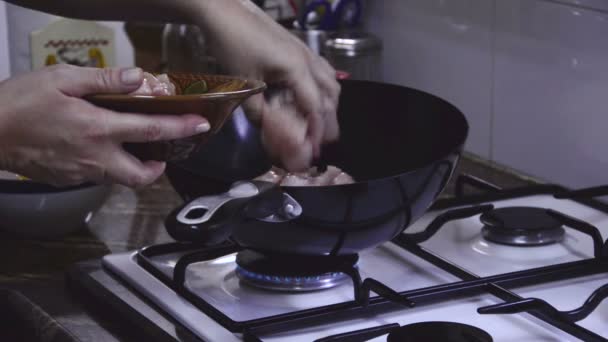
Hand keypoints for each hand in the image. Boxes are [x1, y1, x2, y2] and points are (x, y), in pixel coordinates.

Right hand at [0, 65, 208, 187]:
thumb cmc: (19, 103)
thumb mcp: (62, 79)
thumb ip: (105, 80)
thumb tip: (139, 79)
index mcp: (98, 129)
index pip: (152, 131)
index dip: (181, 128)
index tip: (200, 125)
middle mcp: (95, 157)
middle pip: (142, 176)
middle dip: (160, 168)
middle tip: (164, 153)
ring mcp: (81, 173)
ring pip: (120, 179)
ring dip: (134, 167)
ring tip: (133, 147)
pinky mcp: (68, 179)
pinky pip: (99, 177)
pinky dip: (110, 166)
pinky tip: (101, 148)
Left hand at [195, 0, 340, 170]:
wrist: (225, 11)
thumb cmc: (233, 45)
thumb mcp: (243, 81)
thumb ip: (256, 110)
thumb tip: (265, 129)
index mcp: (297, 69)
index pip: (315, 106)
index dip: (316, 129)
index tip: (314, 148)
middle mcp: (308, 60)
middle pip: (330, 95)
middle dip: (329, 120)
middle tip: (324, 141)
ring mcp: (306, 51)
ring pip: (330, 81)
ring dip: (329, 103)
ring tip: (321, 121)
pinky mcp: (299, 47)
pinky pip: (322, 70)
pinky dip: (323, 87)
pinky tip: (314, 95)